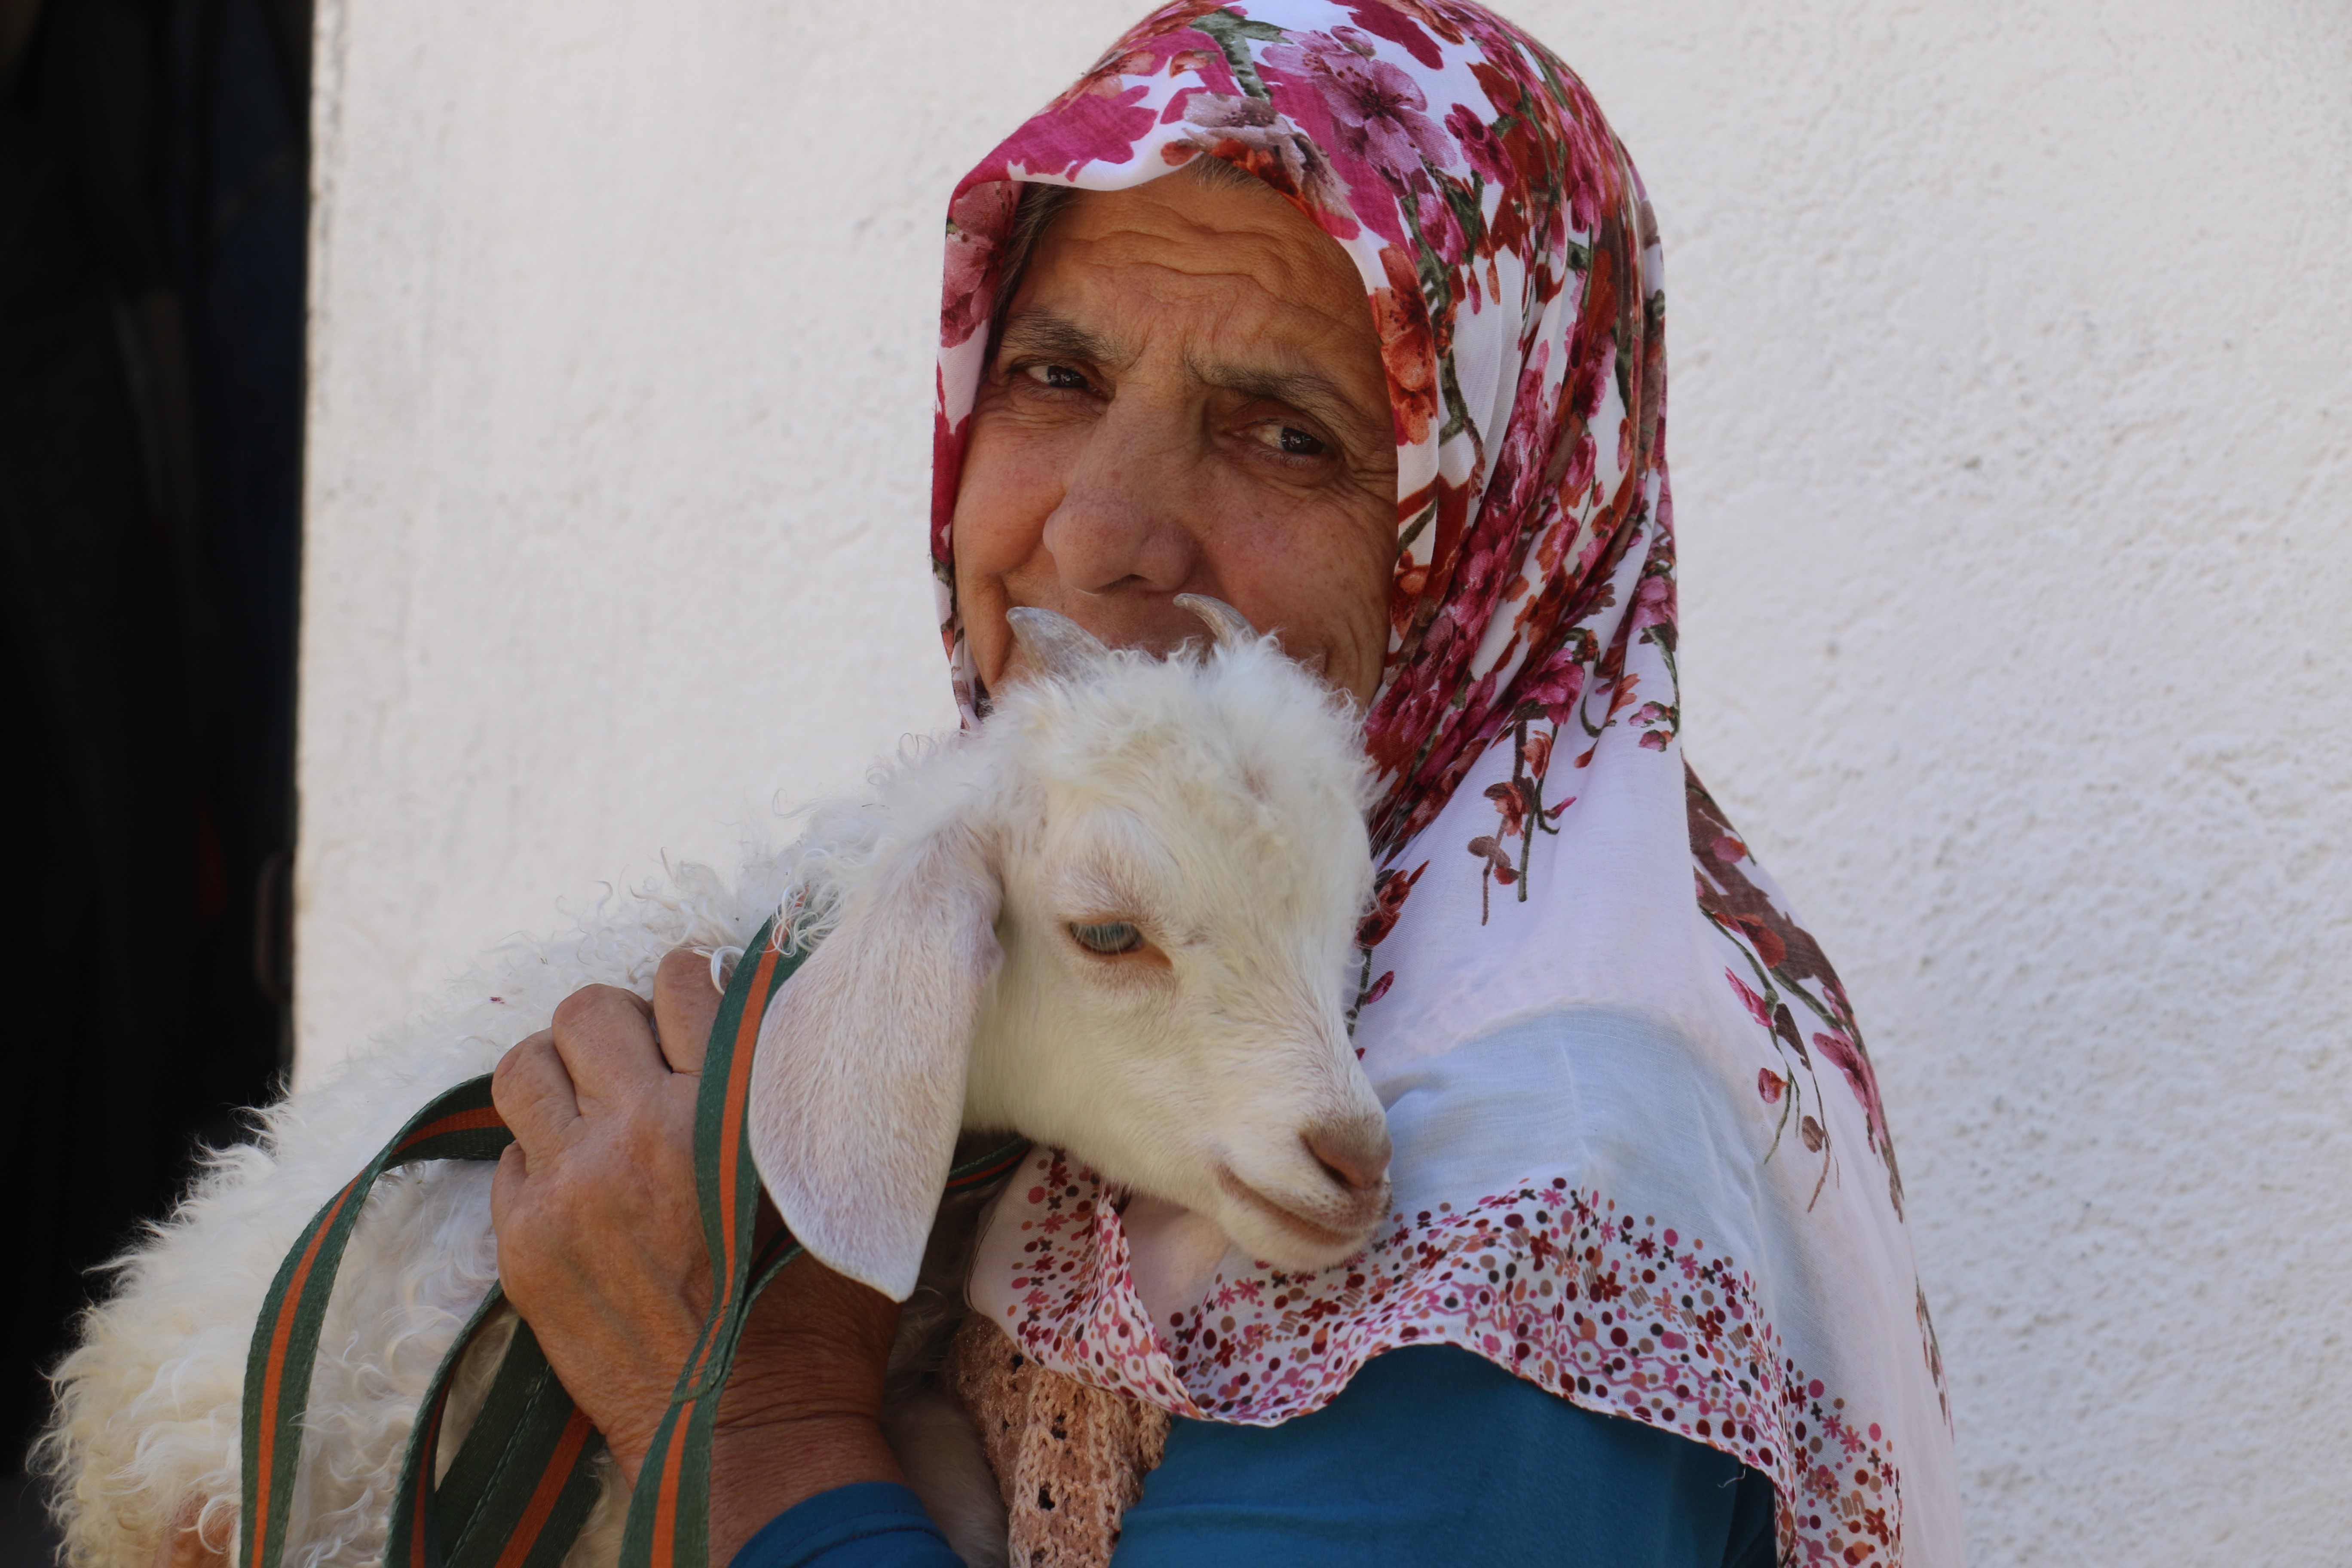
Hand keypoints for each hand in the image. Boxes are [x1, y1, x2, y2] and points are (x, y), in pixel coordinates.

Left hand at [491, 949, 905, 1559]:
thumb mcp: (847, 1181)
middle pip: (588, 1009)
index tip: (696, 1002)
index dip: (690, 979)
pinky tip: (581, 1192)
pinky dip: (541, 1161)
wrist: (753, 1428)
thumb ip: (812, 1094)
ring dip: (557, 1075)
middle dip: (613, 1024)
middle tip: (638, 1061)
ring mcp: (573, 1187)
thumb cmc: (820, 1311)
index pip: (684, 980)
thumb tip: (790, 1018)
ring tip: (588, 1107)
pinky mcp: (525, 1244)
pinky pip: (508, 1158)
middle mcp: (643, 1131)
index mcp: (731, 1106)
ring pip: (524, 1068)